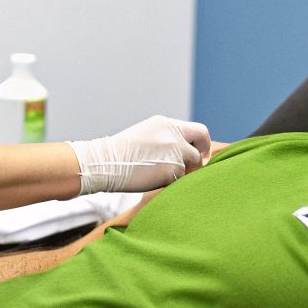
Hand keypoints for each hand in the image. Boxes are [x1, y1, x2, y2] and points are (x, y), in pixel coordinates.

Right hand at [69, 115, 211, 193]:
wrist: (104, 162)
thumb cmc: (120, 154)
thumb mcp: (147, 135)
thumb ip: (167, 139)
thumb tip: (185, 152)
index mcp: (166, 124)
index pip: (199, 131)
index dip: (202, 144)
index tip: (199, 153)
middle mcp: (174, 135)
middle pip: (200, 151)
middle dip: (197, 163)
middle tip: (190, 171)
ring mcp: (174, 153)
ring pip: (190, 168)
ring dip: (180, 175)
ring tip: (158, 175)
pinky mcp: (172, 170)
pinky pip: (180, 181)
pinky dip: (171, 183)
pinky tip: (153, 181)